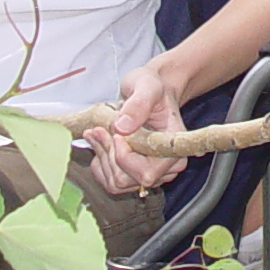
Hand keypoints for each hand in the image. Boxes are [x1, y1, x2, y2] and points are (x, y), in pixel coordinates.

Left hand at [83, 58, 191, 193]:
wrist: (151, 90)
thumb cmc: (153, 87)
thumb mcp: (148, 86)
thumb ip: (139, 104)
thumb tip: (123, 127)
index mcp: (173, 150)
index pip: (146, 173)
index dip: (125, 157)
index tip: (117, 132)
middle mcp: (165, 167)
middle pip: (126, 179)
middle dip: (108, 153)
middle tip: (99, 129)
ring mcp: (150, 172)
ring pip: (116, 183)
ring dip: (102, 157)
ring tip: (97, 133)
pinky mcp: (135, 173)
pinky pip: (110, 182)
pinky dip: (99, 164)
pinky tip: (99, 142)